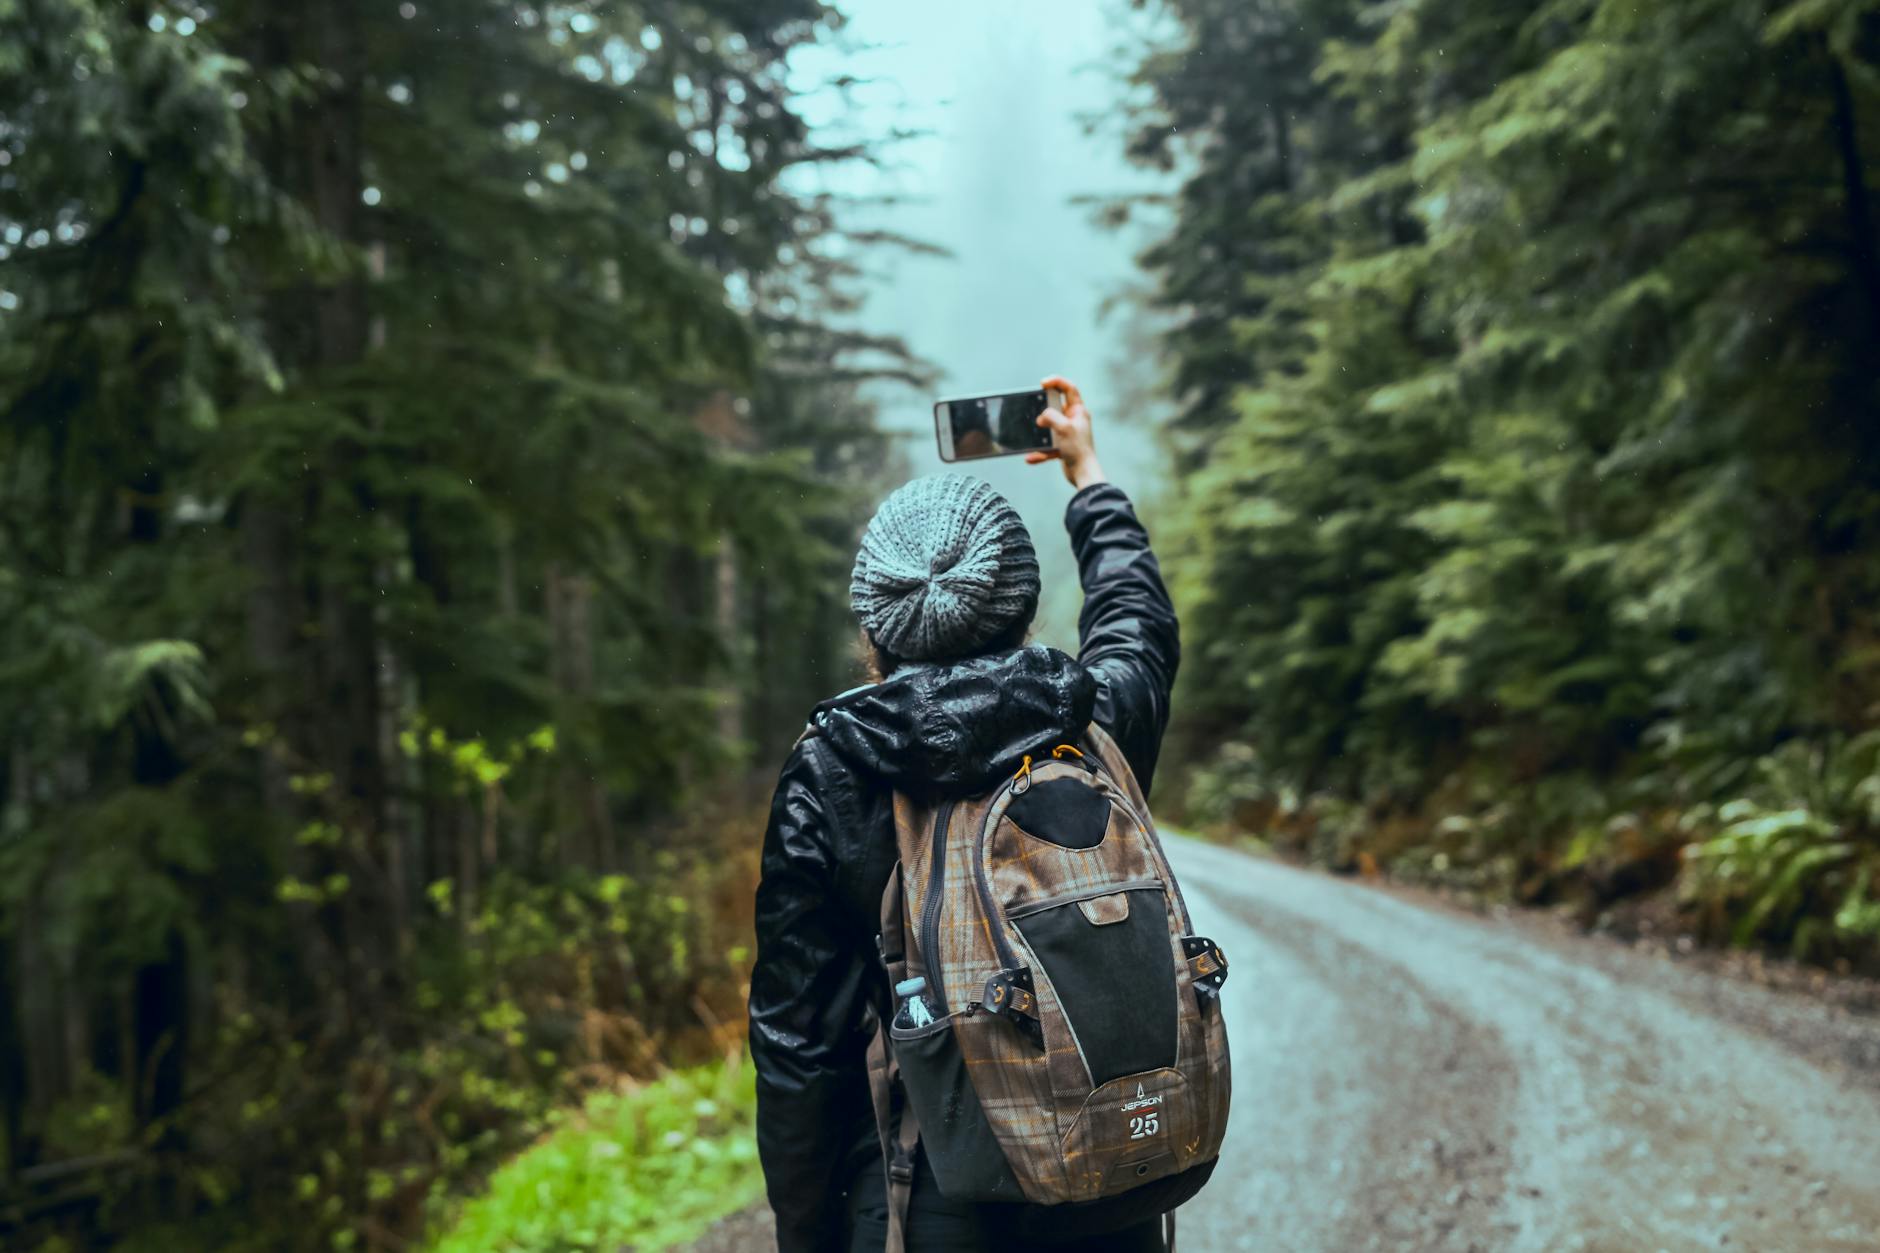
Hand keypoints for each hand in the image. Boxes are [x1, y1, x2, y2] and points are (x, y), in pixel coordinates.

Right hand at [1027, 374, 1106, 490]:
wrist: (1083, 473)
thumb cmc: (1078, 449)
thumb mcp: (1063, 427)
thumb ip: (1050, 417)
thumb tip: (1041, 418)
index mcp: (1078, 411)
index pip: (1069, 389)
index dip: (1057, 382)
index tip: (1043, 383)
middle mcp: (1074, 420)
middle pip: (1056, 408)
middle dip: (1044, 411)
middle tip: (1037, 412)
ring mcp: (1068, 434)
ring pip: (1049, 428)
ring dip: (1041, 434)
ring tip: (1035, 436)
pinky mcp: (1063, 447)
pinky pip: (1047, 446)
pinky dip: (1040, 452)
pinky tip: (1031, 457)